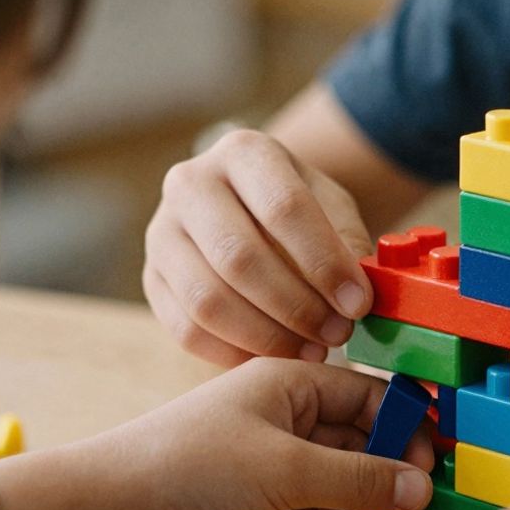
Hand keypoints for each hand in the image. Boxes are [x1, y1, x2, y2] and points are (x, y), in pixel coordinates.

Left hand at [0, 360, 434, 509]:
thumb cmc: (188, 464)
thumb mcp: (288, 469)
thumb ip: (359, 480)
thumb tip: (419, 487)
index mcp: (291, 385)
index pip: (368, 398)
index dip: (402, 430)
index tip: (430, 466)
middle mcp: (282, 422)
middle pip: (354, 453)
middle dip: (377, 490)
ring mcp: (265, 468)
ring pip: (331, 496)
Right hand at [143, 129, 374, 365]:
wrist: (245, 206)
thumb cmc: (298, 208)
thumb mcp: (330, 207)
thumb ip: (347, 243)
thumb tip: (359, 295)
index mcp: (244, 152)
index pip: (283, 207)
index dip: (324, 262)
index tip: (358, 303)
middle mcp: (191, 183)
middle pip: (239, 257)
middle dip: (296, 306)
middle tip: (337, 334)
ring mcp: (162, 231)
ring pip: (208, 299)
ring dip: (267, 337)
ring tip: (311, 350)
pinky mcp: (150, 278)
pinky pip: (186, 329)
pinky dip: (235, 353)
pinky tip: (274, 358)